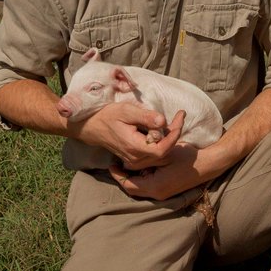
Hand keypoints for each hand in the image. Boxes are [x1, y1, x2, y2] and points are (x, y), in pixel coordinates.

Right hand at [67, 104, 185, 169]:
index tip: (180, 117)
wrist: (91, 126)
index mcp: (134, 147)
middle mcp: (135, 157)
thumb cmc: (107, 116)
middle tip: (179, 116)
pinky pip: (153, 151)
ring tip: (174, 120)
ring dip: (169, 137)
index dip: (174, 135)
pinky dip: (161, 140)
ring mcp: (134, 159)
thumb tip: (163, 121)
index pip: (162, 149)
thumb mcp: (126, 111)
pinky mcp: (134, 156)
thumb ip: (145, 117)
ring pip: (160, 152)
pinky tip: (162, 128)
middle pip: (164, 151)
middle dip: (174, 134)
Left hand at [108, 140, 225, 200]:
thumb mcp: (163, 154)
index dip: (117, 175)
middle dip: (123, 177)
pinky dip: (141, 177)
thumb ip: (144, 159)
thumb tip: (128, 163)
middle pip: (132, 189)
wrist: (208, 164)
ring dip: (131, 177)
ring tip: (125, 163)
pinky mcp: (166, 190)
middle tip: (116, 163)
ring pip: (139, 188)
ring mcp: (163, 194)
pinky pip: (147, 186)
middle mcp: (157, 194)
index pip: (129, 185)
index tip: (111, 164)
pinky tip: (140, 166)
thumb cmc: (187, 158)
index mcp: (155, 187)